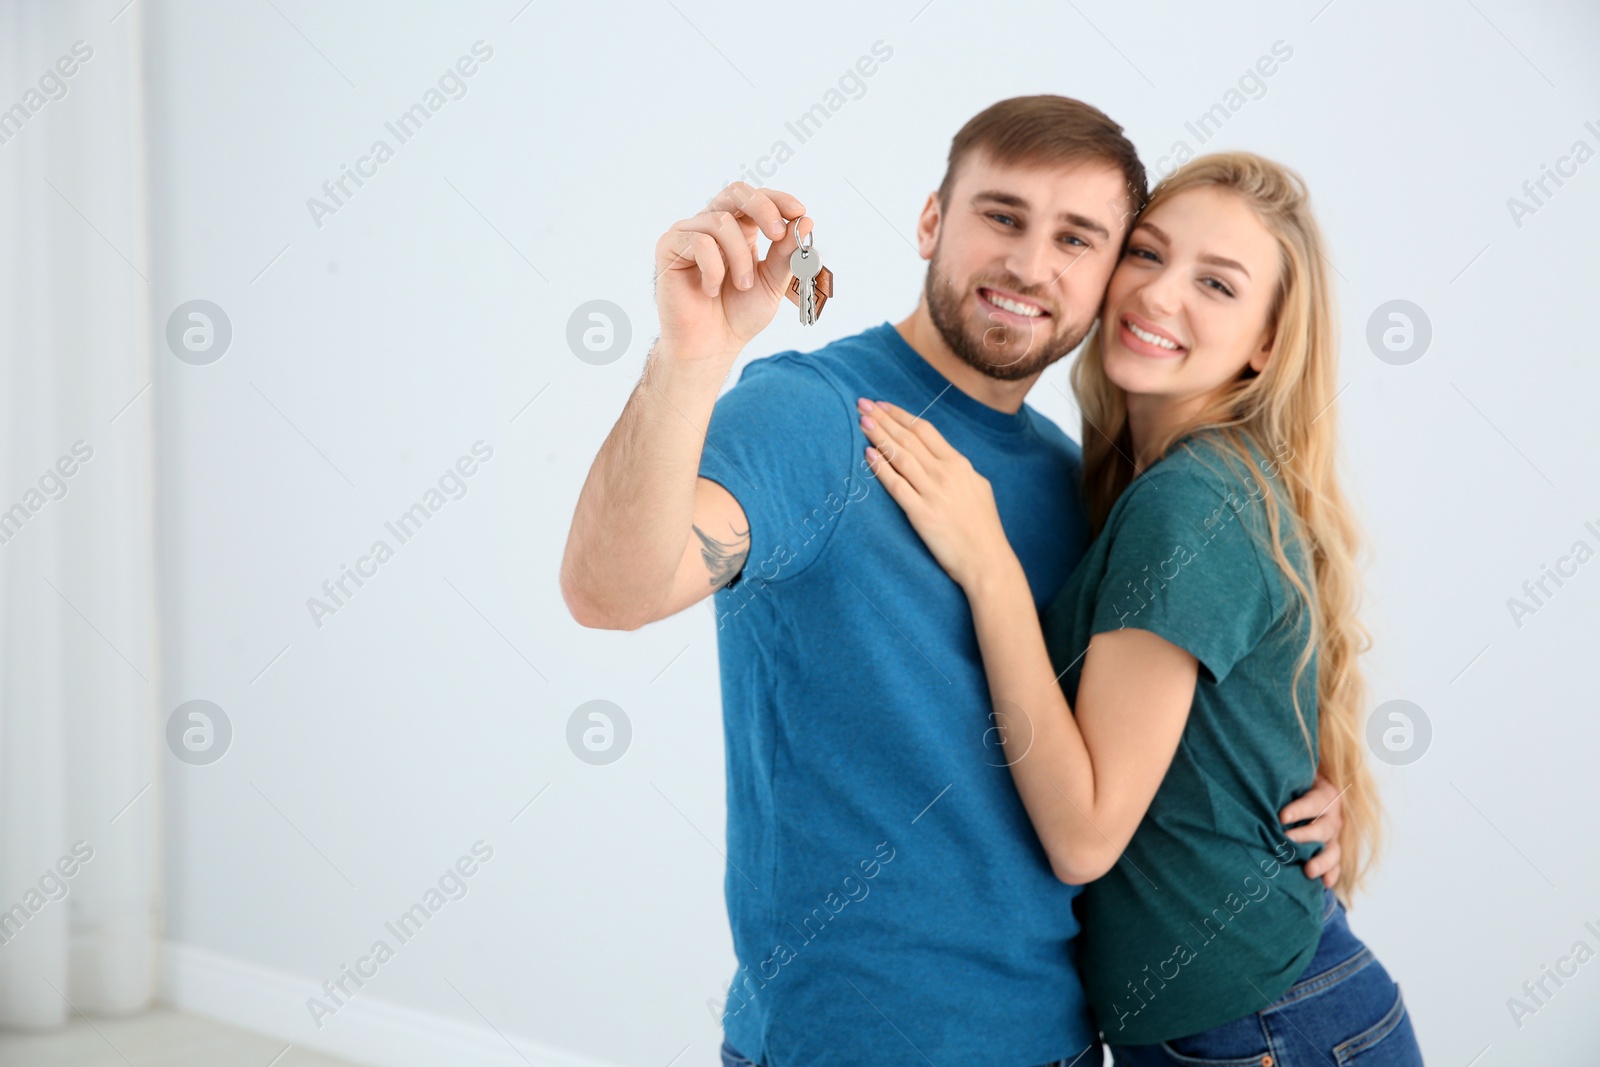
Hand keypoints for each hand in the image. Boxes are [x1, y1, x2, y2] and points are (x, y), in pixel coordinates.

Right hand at [653, 182, 809, 362]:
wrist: (710, 346)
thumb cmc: (737, 316)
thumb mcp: (772, 283)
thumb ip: (786, 254)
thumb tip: (806, 220)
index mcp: (739, 230)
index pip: (757, 199)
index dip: (778, 200)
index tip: (798, 212)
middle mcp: (712, 226)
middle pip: (736, 192)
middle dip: (762, 209)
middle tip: (777, 234)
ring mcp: (689, 234)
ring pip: (721, 221)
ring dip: (740, 257)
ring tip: (742, 286)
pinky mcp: (669, 247)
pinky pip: (698, 242)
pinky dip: (714, 269)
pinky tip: (711, 290)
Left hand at [857, 398, 1012, 589]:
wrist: (988, 562)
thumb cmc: (983, 529)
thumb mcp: (978, 488)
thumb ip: (959, 470)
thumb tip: (941, 458)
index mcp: (960, 465)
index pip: (925, 431)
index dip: (901, 415)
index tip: (883, 405)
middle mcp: (946, 474)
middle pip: (909, 438)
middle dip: (884, 419)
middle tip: (864, 403)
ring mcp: (934, 493)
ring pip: (901, 456)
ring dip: (879, 436)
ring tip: (863, 421)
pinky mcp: (922, 514)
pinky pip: (896, 486)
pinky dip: (881, 468)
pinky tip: (868, 454)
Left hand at [1280, 773, 1344, 888]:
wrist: (1310, 791)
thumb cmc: (1294, 785)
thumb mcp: (1295, 777)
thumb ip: (1284, 782)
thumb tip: (1259, 785)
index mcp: (1325, 795)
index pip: (1313, 802)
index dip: (1299, 810)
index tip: (1281, 817)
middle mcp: (1332, 816)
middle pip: (1323, 828)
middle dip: (1305, 836)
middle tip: (1287, 841)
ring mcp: (1334, 836)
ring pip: (1332, 850)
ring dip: (1321, 861)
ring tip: (1309, 871)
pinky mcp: (1332, 850)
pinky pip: (1336, 864)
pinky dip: (1331, 874)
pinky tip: (1324, 884)